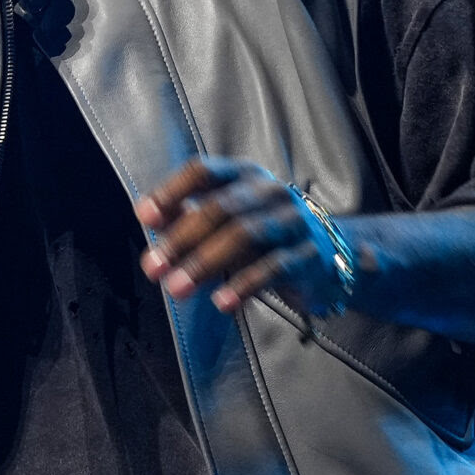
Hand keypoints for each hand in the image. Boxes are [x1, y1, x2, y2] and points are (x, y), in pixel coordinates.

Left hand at [135, 159, 347, 314]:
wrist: (329, 256)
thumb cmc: (265, 234)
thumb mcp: (228, 218)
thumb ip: (189, 215)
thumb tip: (149, 218)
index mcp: (244, 176)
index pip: (203, 172)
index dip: (172, 191)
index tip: (145, 217)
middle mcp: (270, 192)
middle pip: (221, 208)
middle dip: (182, 238)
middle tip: (153, 266)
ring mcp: (293, 222)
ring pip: (246, 235)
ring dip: (205, 262)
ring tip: (177, 288)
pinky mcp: (309, 256)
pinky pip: (274, 268)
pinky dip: (245, 285)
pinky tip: (222, 302)